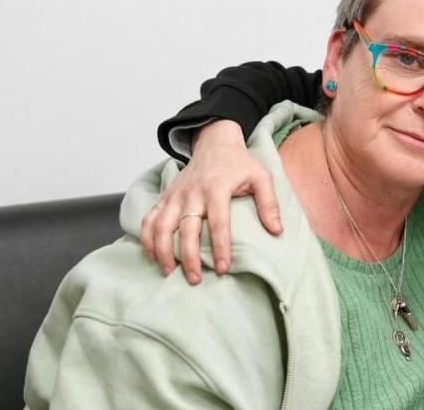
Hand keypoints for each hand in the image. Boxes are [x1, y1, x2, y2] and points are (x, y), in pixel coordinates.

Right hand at [140, 119, 282, 283]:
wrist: (215, 143)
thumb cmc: (240, 163)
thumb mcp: (261, 176)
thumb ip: (269, 203)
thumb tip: (277, 231)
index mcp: (217, 188)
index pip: (218, 222)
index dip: (220, 247)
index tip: (222, 268)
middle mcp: (192, 193)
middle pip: (186, 229)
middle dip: (188, 256)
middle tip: (195, 279)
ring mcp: (175, 195)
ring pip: (161, 226)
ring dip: (162, 251)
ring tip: (169, 273)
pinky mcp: (165, 196)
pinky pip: (149, 219)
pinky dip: (147, 238)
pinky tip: (153, 255)